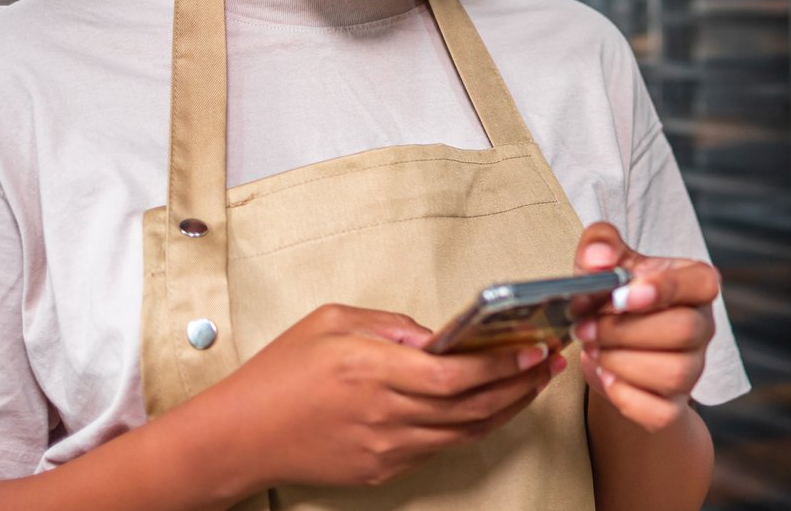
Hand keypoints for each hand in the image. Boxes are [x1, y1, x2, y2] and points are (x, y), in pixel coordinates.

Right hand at [181, 303, 563, 491]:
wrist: (240, 437)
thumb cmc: (279, 373)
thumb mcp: (331, 322)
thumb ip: (391, 324)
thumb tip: (438, 334)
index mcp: (372, 370)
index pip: (457, 373)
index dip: (504, 364)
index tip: (535, 347)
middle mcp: (385, 412)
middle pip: (472, 405)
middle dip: (520, 383)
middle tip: (549, 362)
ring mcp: (386, 447)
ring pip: (465, 431)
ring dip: (506, 408)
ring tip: (532, 383)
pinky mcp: (383, 468)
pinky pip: (441, 448)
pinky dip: (473, 427)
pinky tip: (491, 408)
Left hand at [571, 223, 719, 431]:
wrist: (610, 347)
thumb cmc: (612, 298)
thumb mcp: (603, 262)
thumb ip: (600, 245)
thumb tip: (599, 258)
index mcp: (694, 284)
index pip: (700, 283)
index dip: (665, 289)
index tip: (621, 296)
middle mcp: (702, 326)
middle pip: (684, 331)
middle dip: (625, 331)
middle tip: (586, 327)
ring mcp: (693, 368)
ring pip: (674, 373)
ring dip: (622, 362)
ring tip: (593, 349)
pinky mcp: (675, 404)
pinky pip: (660, 411)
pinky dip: (626, 397)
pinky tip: (606, 377)